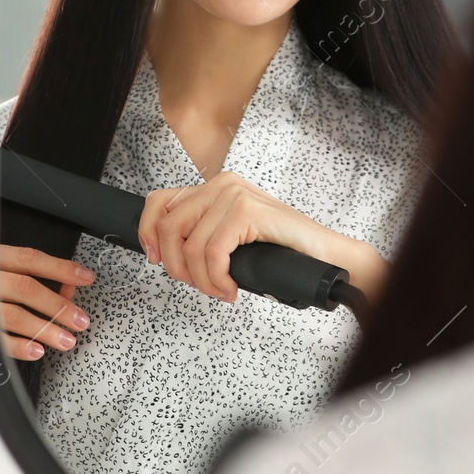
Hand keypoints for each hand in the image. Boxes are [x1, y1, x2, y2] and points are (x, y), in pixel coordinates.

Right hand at [0, 244, 96, 359]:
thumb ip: (27, 273)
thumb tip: (67, 284)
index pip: (31, 259)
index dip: (61, 268)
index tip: (85, 278)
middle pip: (26, 288)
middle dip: (58, 305)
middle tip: (80, 320)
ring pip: (13, 315)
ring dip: (45, 329)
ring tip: (66, 340)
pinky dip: (19, 347)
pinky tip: (37, 351)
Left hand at [136, 171, 387, 302]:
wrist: (324, 254)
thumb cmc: (282, 250)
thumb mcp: (232, 239)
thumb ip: (204, 233)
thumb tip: (166, 251)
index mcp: (216, 187)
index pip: (159, 201)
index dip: (148, 233)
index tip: (155, 258)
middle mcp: (222, 185)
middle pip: (168, 226)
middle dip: (177, 266)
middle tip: (199, 284)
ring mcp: (234, 195)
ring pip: (190, 246)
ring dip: (202, 280)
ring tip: (221, 289)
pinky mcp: (246, 211)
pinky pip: (212, 254)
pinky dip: (217, 279)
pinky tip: (230, 287)